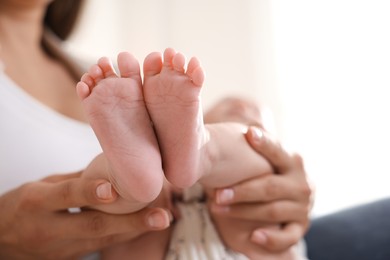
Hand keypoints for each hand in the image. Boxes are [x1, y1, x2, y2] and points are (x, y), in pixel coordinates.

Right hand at [0, 172, 170, 259]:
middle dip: (130, 222)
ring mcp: (59, 249)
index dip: (90, 192)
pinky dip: (123, 236)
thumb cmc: (21, 206)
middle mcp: (48, 228)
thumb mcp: (41, 185)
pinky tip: (143, 227)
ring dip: (134, 230)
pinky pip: (100, 247)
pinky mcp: (68, 258)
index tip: (115, 190)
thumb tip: (111, 168)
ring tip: (161, 220)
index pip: (66, 195)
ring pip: (102, 240)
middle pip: (92, 226)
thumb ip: (75, 180)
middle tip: (161, 216)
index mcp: (37, 202)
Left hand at [209, 127, 312, 257]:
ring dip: (244, 212)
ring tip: (218, 209)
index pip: (278, 152)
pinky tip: (254, 236)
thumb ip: (256, 149)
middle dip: (242, 191)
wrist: (294, 200)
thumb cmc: (272, 175)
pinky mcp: (301, 228)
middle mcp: (301, 184)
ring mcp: (303, 207)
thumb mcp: (269, 161)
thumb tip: (230, 132)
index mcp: (293, 162)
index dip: (265, 144)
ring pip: (273, 211)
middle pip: (270, 186)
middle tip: (217, 193)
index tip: (249, 133)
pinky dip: (271, 238)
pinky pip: (288, 237)